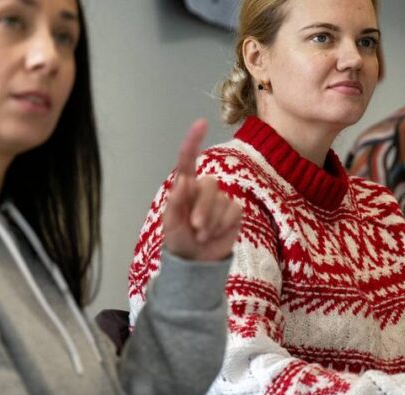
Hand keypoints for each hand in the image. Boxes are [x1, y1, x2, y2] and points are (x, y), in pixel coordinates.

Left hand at [163, 119, 241, 260]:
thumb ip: (175, 202)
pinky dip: (223, 225)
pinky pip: (233, 211)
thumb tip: (183, 180)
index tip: (201, 123)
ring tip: (202, 235)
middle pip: (209, 185)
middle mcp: (203, 189)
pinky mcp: (234, 211)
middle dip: (203, 208)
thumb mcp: (170, 225)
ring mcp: (220, 199)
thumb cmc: (179, 240)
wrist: (197, 262)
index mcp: (185, 188)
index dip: (194, 141)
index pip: (188, 161)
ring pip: (221, 201)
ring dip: (211, 222)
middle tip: (196, 227)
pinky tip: (216, 234)